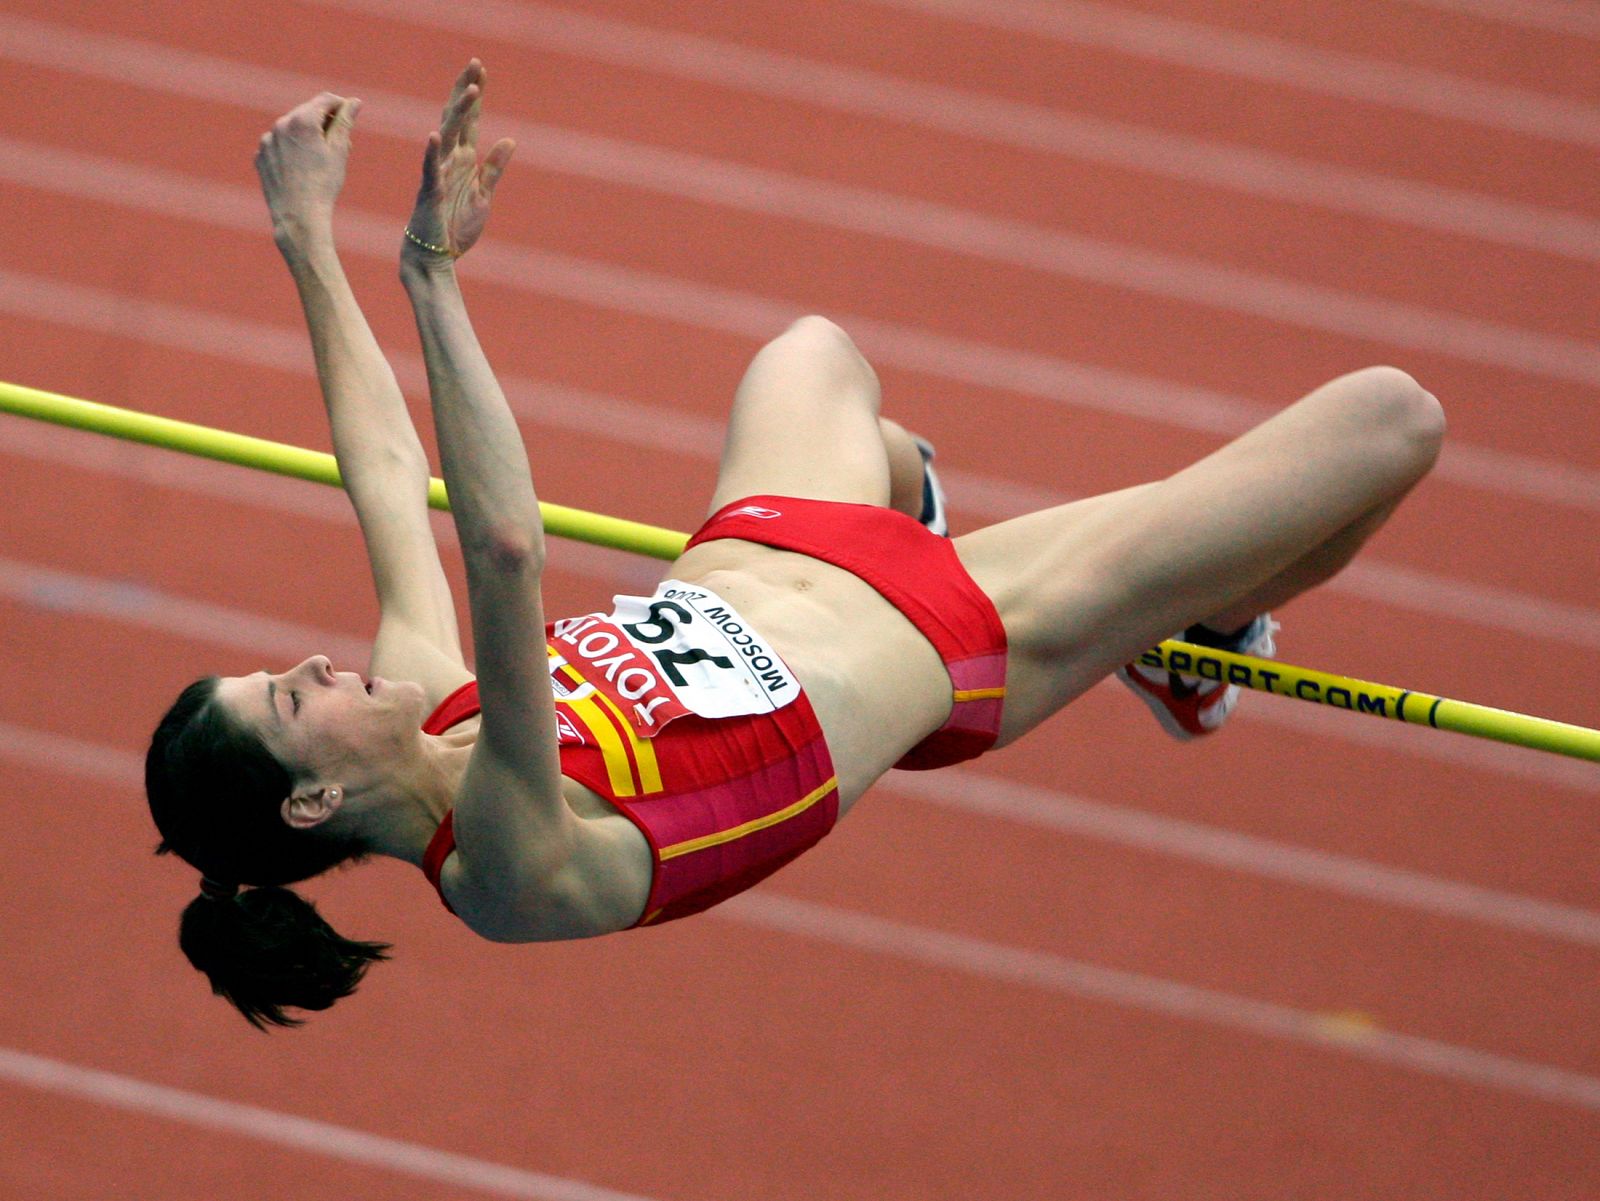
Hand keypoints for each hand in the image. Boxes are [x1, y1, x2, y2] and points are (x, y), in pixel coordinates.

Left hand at [256, 93, 361, 250]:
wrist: (298, 216)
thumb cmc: (323, 185)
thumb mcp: (339, 151)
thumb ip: (345, 122)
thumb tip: (354, 102)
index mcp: (302, 120)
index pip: (325, 100)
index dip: (341, 105)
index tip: (350, 114)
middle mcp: (280, 124)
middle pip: (307, 112)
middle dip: (324, 123)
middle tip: (340, 144)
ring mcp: (267, 140)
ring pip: (291, 129)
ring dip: (306, 136)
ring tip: (320, 161)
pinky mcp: (260, 155)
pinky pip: (278, 145)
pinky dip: (290, 150)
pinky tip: (301, 169)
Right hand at [404, 60, 514, 265]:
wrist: (436, 256)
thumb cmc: (456, 226)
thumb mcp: (484, 195)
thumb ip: (495, 167)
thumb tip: (510, 139)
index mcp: (464, 160)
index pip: (470, 120)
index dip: (475, 94)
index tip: (481, 70)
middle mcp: (450, 159)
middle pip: (458, 117)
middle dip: (466, 91)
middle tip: (475, 64)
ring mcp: (438, 172)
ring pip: (448, 135)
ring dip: (459, 113)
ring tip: (471, 91)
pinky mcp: (431, 190)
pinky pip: (430, 168)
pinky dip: (433, 152)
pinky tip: (436, 135)